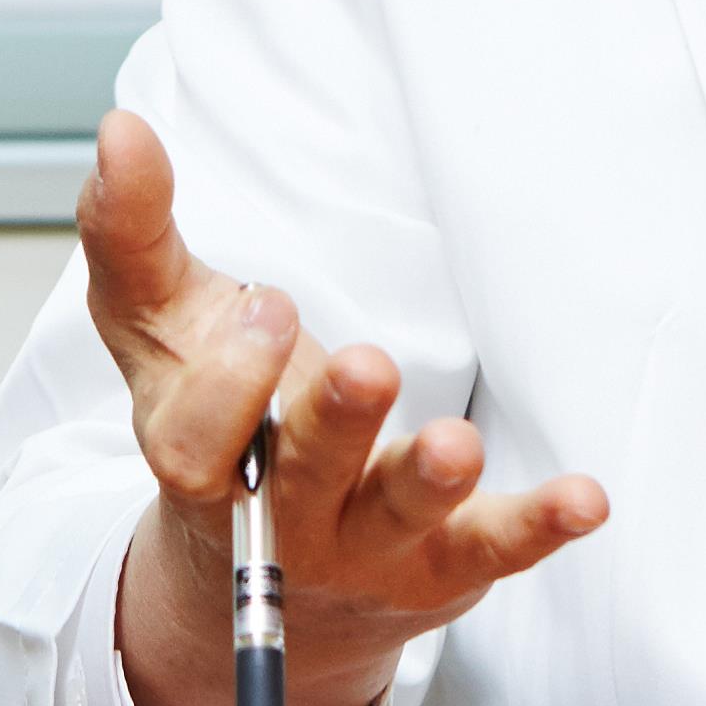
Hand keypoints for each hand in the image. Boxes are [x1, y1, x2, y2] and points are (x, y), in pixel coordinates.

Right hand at [76, 111, 608, 705]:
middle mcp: (281, 517)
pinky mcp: (443, 565)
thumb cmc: (218, 422)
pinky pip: (492, 550)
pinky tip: (587, 499)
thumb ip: (134, 234)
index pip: (195, 442)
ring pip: (396, 519)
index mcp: (201, 458)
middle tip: (366, 366)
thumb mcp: (164, 328)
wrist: (266, 578)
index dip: (230, 383)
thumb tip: (119, 128)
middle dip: (332, 426)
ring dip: (428, 481)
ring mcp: (365, 547)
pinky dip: (538, 526)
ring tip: (459, 445)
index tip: (270, 304)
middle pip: (302, 482)